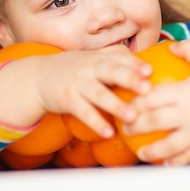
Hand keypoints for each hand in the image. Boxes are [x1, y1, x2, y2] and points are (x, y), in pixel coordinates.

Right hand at [0, 45, 151, 138]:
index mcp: (98, 58)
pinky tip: (108, 133)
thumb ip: (115, 57)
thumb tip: (144, 58)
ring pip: (99, 94)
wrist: (39, 76)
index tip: (150, 70)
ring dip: (116, 105)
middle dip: (129, 79)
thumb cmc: (74, 68)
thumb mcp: (92, 57)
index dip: (134, 64)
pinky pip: (83, 112)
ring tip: (133, 116)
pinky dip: (96, 122)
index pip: (119, 58)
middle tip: (148, 88)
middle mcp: (89, 68)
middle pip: (111, 72)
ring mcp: (77, 84)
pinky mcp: (67, 100)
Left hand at [123, 40, 189, 164]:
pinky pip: (187, 158)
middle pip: (154, 123)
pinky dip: (173, 162)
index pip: (152, 98)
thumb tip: (170, 46)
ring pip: (168, 146)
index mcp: (186, 91)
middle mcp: (189, 114)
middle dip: (134, 127)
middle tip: (124, 127)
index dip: (134, 102)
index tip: (124, 103)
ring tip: (139, 152)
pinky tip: (164, 163)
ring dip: (150, 151)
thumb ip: (189, 49)